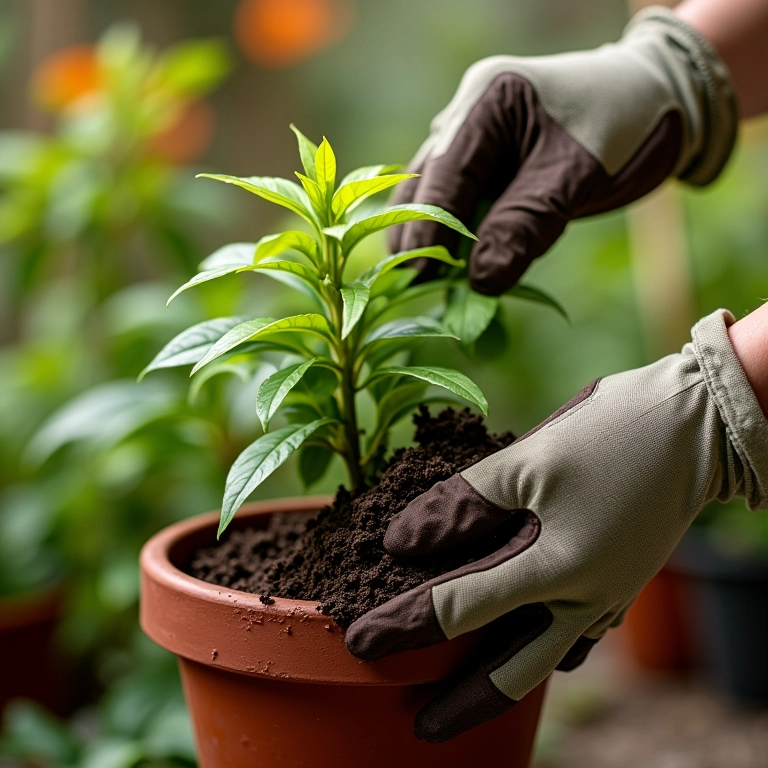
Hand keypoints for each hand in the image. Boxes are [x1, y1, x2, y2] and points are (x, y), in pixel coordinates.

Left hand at [345, 309, 767, 741]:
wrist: (698, 423)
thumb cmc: (611, 433)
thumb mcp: (527, 461)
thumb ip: (461, 504)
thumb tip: (401, 542)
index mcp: (556, 570)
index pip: (458, 609)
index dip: (404, 624)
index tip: (360, 639)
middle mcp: (583, 599)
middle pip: (510, 671)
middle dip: (461, 701)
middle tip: (419, 725)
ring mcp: (605, 596)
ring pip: (544, 658)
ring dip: (502, 679)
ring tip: (466, 693)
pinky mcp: (617, 581)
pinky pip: (574, 634)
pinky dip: (540, 644)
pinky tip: (524, 643)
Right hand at [390, 7, 736, 292]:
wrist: (656, 103)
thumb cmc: (623, 128)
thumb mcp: (577, 176)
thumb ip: (525, 224)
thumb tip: (480, 281)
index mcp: (488, 100)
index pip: (444, 174)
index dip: (428, 230)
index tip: (417, 277)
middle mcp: (468, 114)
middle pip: (427, 184)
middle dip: (419, 236)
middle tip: (415, 288)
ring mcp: (472, 137)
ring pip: (434, 194)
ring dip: (430, 238)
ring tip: (425, 283)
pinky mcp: (483, 161)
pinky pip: (457, 201)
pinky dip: (454, 235)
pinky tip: (452, 266)